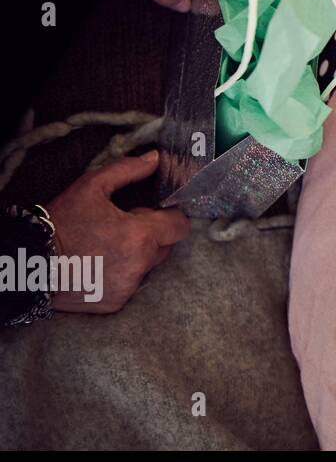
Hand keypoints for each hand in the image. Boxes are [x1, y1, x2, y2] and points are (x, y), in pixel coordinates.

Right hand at [47, 151, 189, 313]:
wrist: (29, 264)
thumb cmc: (60, 223)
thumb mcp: (91, 187)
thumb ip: (128, 170)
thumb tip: (156, 158)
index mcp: (141, 236)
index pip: (179, 227)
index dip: (168, 217)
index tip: (151, 213)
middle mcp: (140, 265)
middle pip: (164, 247)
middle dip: (151, 236)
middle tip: (120, 228)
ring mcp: (128, 287)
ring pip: (147, 266)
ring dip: (136, 256)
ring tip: (104, 247)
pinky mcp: (115, 303)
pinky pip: (129, 284)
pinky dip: (120, 275)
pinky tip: (97, 266)